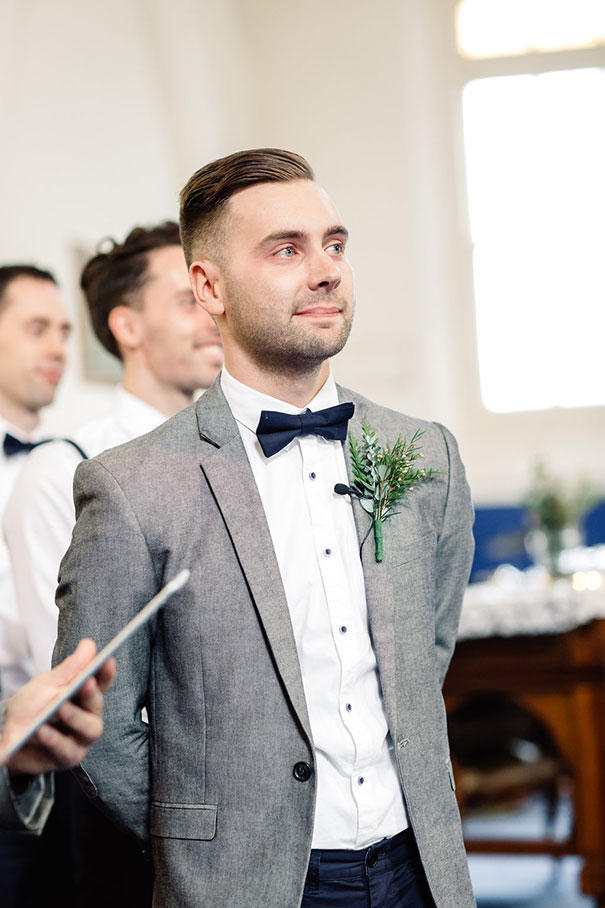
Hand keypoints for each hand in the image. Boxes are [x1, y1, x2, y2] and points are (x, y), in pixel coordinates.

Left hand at [0, 638, 115, 774]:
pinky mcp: (67, 758)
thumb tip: (89, 645)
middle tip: (84, 683)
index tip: (107, 660)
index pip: (102, 682)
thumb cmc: (31, 708)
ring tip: (60, 708)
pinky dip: (54, 739)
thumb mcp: (46, 684)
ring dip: (75, 718)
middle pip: (97, 705)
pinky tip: (42, 729)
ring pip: (89, 729)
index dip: (107, 672)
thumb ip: (70, 668)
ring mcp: (80, 739)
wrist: (7, 737)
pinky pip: (66, 750)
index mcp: (85, 696)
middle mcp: (88, 717)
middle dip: (91, 694)